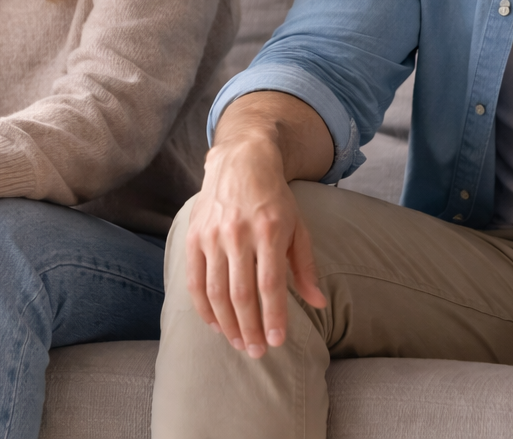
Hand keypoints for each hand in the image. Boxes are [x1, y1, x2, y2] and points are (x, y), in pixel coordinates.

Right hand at [185, 91, 332, 358]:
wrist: (241, 161)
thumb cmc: (274, 198)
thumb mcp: (298, 226)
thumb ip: (305, 266)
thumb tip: (318, 302)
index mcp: (269, 230)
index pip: (270, 284)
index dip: (273, 317)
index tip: (277, 341)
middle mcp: (238, 233)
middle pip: (242, 293)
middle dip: (250, 328)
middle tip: (258, 352)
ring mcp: (213, 235)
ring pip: (216, 291)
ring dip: (227, 324)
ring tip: (239, 343)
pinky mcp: (194, 236)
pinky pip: (195, 280)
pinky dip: (203, 307)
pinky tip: (214, 324)